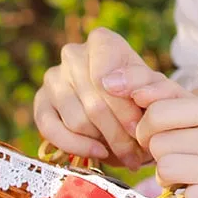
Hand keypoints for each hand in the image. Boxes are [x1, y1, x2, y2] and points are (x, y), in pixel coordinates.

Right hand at [34, 28, 175, 169]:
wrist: (131, 115)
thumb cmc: (145, 101)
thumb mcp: (157, 92)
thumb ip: (148, 85)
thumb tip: (112, 84)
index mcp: (102, 43)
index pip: (104, 74)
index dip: (123, 107)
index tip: (138, 128)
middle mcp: (73, 54)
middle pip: (94, 104)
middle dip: (119, 134)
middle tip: (137, 153)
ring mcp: (53, 78)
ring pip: (77, 121)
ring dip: (104, 143)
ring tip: (125, 154)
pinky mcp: (41, 103)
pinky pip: (50, 129)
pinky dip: (76, 147)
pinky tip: (98, 153)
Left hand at [136, 94, 197, 197]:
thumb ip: (165, 97)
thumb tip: (120, 84)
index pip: (158, 112)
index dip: (145, 130)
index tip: (156, 138)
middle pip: (159, 144)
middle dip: (160, 157)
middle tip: (180, 162)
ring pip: (167, 170)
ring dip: (169, 180)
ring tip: (188, 179)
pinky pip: (188, 197)